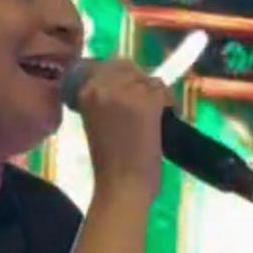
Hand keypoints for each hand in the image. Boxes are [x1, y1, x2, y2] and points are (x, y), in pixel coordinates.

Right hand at [74, 59, 171, 202]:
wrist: (121, 186)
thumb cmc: (107, 162)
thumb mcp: (96, 121)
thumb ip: (105, 99)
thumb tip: (126, 84)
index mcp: (84, 92)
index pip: (105, 66)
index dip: (121, 76)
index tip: (129, 91)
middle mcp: (102, 86)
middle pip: (127, 66)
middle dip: (138, 82)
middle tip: (146, 103)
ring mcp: (126, 92)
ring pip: (147, 78)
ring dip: (154, 93)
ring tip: (155, 113)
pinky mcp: (147, 102)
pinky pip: (162, 90)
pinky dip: (168, 102)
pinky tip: (166, 116)